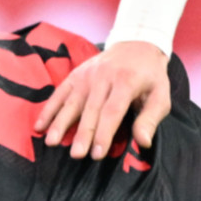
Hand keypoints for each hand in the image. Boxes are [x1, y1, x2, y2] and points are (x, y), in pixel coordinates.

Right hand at [37, 40, 170, 158]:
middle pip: (91, 109)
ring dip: (60, 122)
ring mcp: (87, 75)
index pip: (112, 111)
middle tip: (76, 155)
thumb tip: (143, 142)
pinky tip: (40, 126)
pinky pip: (60, 93)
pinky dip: (49, 109)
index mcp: (126, 82)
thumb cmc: (150, 77)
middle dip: (83, 133)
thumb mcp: (161, 95)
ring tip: (52, 142)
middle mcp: (104, 77)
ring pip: (72, 101)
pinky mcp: (75, 75)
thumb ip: (150, 119)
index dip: (104, 133)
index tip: (98, 154)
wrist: (136, 45)